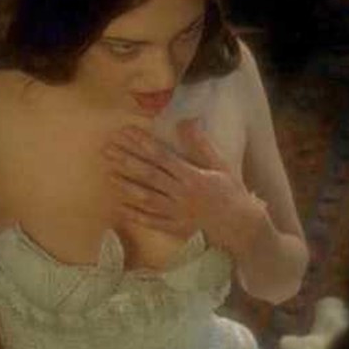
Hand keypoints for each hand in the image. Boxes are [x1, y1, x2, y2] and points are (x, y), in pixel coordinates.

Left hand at [104, 119, 266, 250]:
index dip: (142, 143)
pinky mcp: (175, 227)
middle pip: (148, 174)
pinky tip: (120, 206)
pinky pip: (151, 221)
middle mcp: (180, 193)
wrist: (241, 226)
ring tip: (109, 174)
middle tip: (107, 150)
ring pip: (146, 198)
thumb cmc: (232, 192)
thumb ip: (201, 144)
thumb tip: (187, 121)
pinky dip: (135, 214)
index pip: (161, 156)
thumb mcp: (221, 165)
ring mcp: (176, 212)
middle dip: (126, 161)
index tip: (126, 132)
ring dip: (126, 186)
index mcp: (192, 176)